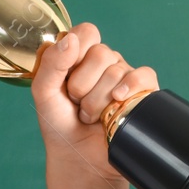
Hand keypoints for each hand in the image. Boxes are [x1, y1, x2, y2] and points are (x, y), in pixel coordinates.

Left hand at [30, 24, 158, 184]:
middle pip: (101, 53)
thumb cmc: (58, 123)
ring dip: (97, 100)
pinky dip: (131, 87)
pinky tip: (118, 100)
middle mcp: (103, 63)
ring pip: (118, 70)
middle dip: (83, 84)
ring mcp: (124, 76)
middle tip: (76, 102)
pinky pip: (144, 76)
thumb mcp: (43, 92)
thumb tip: (70, 39)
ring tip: (91, 114)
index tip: (65, 76)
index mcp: (79, 56)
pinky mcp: (142, 92)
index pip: (86, 32)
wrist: (78, 156)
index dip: (76, 52)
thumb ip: (51, 63)